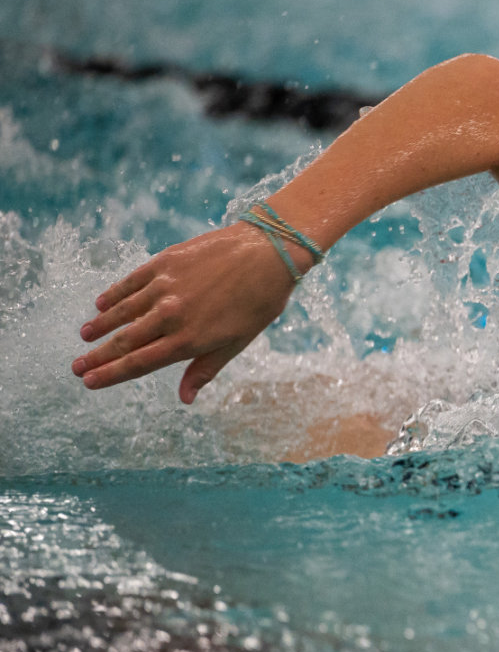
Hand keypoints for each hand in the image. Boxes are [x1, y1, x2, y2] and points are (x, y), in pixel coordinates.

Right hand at [71, 223, 300, 402]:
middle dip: (98, 356)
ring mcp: (164, 286)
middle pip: (125, 340)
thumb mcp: (237, 342)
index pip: (140, 363)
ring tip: (85, 336)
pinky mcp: (164, 262)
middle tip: (76, 367)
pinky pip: (130, 282)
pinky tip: (101, 304)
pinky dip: (114, 295)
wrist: (268, 252)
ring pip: (122, 311)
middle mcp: (171, 314)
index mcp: (189, 339)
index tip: (89, 382)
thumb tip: (184, 399)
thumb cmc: (259, 302)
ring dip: (101, 325)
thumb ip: (205, 369)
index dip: (111, 374)